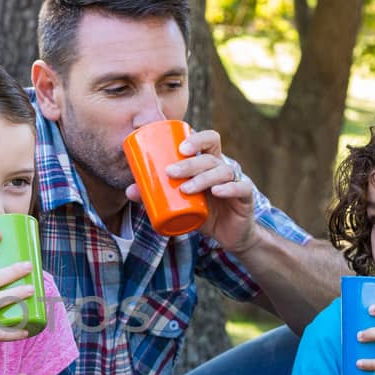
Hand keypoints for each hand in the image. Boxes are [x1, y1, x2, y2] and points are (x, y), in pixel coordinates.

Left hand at [124, 126, 256, 253]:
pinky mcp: (246, 197)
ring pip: (223, 171)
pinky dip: (229, 188)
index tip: (178, 147)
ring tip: (185, 189)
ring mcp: (236, 180)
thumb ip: (156, 196)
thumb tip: (129, 191)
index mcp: (209, 162)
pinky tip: (217, 191)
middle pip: (210, 156)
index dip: (196, 139)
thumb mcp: (179, 204)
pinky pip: (241, 188)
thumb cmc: (202, 213)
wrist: (228, 235)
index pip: (208, 140)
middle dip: (189, 162)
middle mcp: (224, 167)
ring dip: (202, 178)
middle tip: (170, 172)